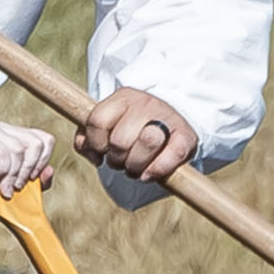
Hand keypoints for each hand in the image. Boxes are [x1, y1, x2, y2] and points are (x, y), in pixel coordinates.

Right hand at [0, 122, 56, 197]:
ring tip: (3, 187)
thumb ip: (37, 180)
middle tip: (16, 186)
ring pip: (19, 150)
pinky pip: (3, 153)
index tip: (30, 179)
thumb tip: (49, 170)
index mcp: (17, 136)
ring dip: (13, 175)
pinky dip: (2, 171)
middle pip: (36, 144)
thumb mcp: (16, 185)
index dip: (43, 161)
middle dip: (29, 170)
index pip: (45, 140)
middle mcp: (6, 129)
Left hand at [78, 85, 198, 185]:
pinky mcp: (187, 136)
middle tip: (120, 163)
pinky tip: (149, 175)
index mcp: (122, 98)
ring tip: (134, 169)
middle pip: (120, 139)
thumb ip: (87, 137)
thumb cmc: (129, 129)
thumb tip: (92, 154)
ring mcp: (168, 117)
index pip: (98, 121)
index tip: (101, 150)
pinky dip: (157, 169)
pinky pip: (173, 154)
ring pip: (147, 142)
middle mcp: (146, 103)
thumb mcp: (106, 126)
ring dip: (135, 166)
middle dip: (116, 160)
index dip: (95, 143)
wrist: (168, 124)